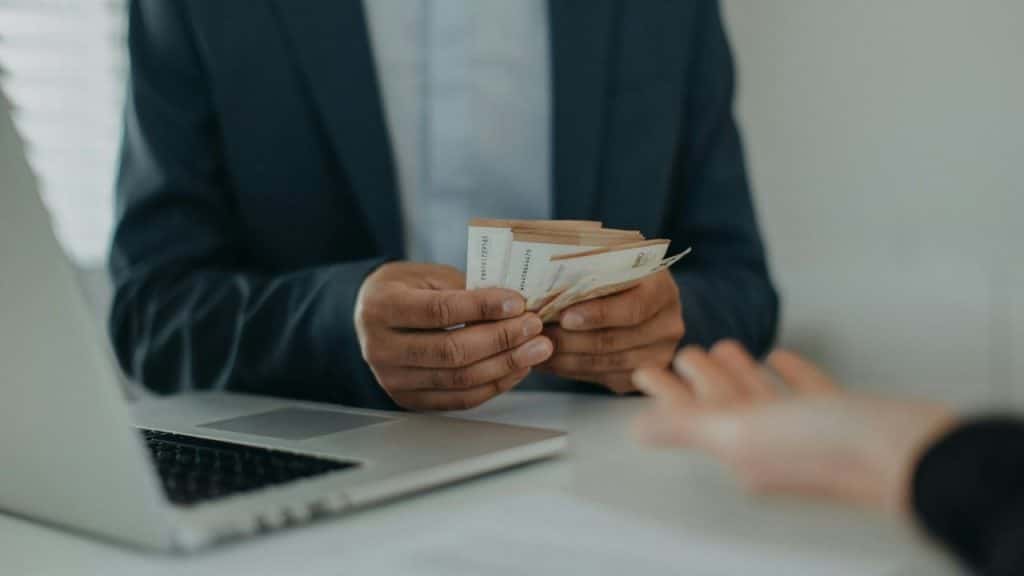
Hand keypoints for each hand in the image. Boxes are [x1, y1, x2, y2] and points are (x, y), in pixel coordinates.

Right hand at [354, 262, 553, 410]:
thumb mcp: (427, 275)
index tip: (517, 302)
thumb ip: (464, 289)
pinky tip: (516, 368)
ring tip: (536, 349)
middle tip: (534, 327)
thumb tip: (513, 307)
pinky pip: (459, 399)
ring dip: (505, 365)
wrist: (371, 316)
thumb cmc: (404, 289)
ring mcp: (392, 379)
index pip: (439, 311)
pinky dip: (493, 385)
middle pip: (451, 351)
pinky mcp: (408, 400)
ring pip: (459, 380)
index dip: (482, 308)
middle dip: (501, 340)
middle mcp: (381, 348)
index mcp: (382, 307)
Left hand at [541, 270, 683, 393]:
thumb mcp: (608, 256)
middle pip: (615, 340)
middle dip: (570, 340)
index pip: (633, 307)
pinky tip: (549, 360)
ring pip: (605, 363)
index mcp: (662, 289)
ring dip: (566, 358)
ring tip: (536, 348)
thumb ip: (587, 262)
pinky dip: (571, 371)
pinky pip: (603, 378)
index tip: (564, 316)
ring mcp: (658, 355)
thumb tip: (547, 272)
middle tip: (537, 335)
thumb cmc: (614, 271)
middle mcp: (668, 325)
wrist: (634, 295)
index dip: (598, 314)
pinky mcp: (642, 375)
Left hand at [632, 341, 955, 513]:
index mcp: (742, 451)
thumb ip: (689, 428)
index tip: (644, 369)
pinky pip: (808, 395)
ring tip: (724, 348)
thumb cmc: (829, 447)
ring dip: (741, 374)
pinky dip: (791, 375)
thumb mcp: (742, 434)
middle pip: (725, 407)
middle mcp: (773, 447)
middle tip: (680, 351)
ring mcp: (810, 434)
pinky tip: (783, 358)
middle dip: (700, 379)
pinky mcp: (845, 420)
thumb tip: (639, 431)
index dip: (666, 393)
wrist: (915, 455)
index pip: (692, 418)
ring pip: (765, 400)